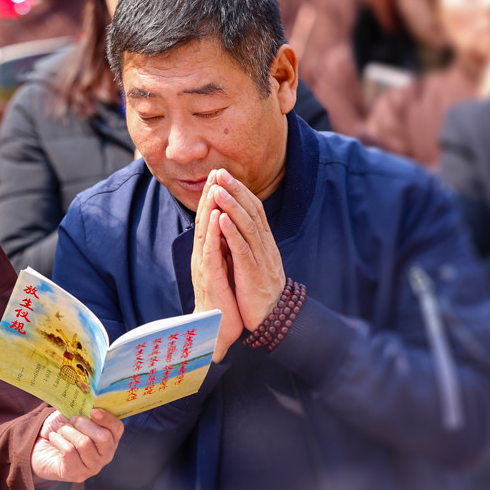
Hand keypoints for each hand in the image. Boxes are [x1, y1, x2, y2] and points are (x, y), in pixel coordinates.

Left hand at [31, 409, 122, 482]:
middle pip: (104, 438)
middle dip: (84, 424)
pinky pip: (69, 452)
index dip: (107, 418)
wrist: (40, 446)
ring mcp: (93, 467)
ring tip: (60, 430)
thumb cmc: (62, 428)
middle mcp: (105, 455)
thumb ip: (83, 409)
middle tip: (72, 420)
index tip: (92, 411)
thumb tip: (87, 401)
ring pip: (84, 444)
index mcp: (110, 438)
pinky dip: (58, 440)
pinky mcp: (77, 474)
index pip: (117, 428)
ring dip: (68, 431)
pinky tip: (54, 438)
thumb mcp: (74, 414)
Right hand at [191, 171, 242, 361]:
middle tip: (215, 172)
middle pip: (205, 220)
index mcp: (208, 253)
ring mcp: (204, 265)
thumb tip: (225, 234)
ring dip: (209, 208)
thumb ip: (221, 252)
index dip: (213, 198)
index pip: (210, 220)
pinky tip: (215, 217)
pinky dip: (212, 232)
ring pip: (205, 231)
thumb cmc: (222, 301)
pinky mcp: (209, 277)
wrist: (216, 329)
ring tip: (214, 186)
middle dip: (210, 195)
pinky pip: (210, 250)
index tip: (219, 177)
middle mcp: (203, 255)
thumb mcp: (223, 270)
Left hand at [207, 169, 285, 331]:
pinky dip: (231, 232)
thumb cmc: (258, 288)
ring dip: (232, 206)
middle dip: (236, 190)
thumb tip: (235, 221)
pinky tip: (221, 219)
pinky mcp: (253, 273)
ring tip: (218, 189)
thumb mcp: (254, 259)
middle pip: (251, 212)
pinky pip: (242, 249)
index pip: (254, 209)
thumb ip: (247, 240)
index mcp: (264, 241)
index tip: (225, 174)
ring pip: (247, 226)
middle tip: (220, 172)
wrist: (271, 317)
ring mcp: (260, 258)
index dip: (240, 190)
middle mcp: (265, 245)